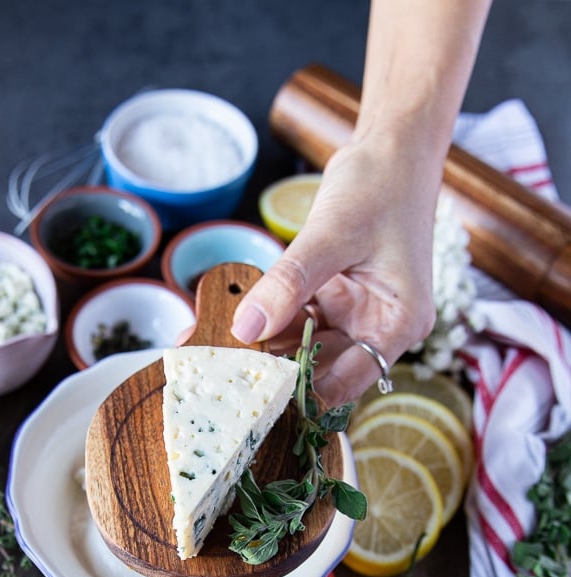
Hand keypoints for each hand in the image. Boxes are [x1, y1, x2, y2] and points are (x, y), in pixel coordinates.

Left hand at [230, 134, 437, 406]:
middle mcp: (377, 327)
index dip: (301, 392)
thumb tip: (246, 327)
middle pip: (320, 366)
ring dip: (261, 347)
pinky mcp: (333, 299)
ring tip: (210, 354)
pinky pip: (294, 318)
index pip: (347, 380)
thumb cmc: (380, 185)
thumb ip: (289, 282)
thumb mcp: (332, 234)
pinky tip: (225, 324)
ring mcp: (354, 314)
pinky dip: (265, 320)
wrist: (392, 148)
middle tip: (216, 376)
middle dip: (270, 371)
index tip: (251, 397)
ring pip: (301, 344)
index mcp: (397, 323)